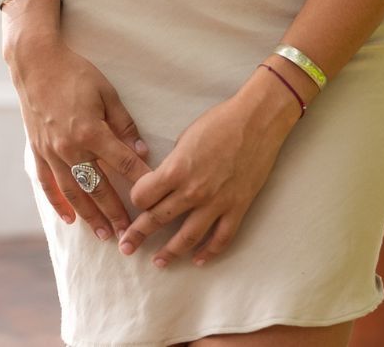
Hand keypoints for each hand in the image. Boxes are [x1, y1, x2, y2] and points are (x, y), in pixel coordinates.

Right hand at [7, 35, 153, 242]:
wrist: (36, 64)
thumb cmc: (75, 73)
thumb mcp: (107, 93)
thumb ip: (124, 123)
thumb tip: (141, 149)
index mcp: (90, 131)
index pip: (122, 162)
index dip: (139, 180)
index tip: (153, 198)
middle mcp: (69, 147)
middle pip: (97, 186)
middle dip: (114, 211)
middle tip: (129, 232)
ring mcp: (51, 151)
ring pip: (73, 192)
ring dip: (89, 215)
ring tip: (103, 234)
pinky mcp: (38, 151)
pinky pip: (48, 183)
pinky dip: (58, 202)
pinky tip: (69, 218)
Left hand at [119, 71, 298, 267]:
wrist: (258, 121)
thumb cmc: (220, 122)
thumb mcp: (185, 139)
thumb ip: (173, 165)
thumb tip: (165, 182)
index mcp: (176, 169)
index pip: (143, 196)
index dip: (135, 200)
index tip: (135, 204)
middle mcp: (193, 191)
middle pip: (157, 219)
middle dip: (138, 235)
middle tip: (126, 248)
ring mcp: (216, 202)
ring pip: (187, 237)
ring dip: (170, 253)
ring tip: (158, 263)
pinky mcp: (237, 207)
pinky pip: (221, 238)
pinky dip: (209, 252)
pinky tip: (197, 260)